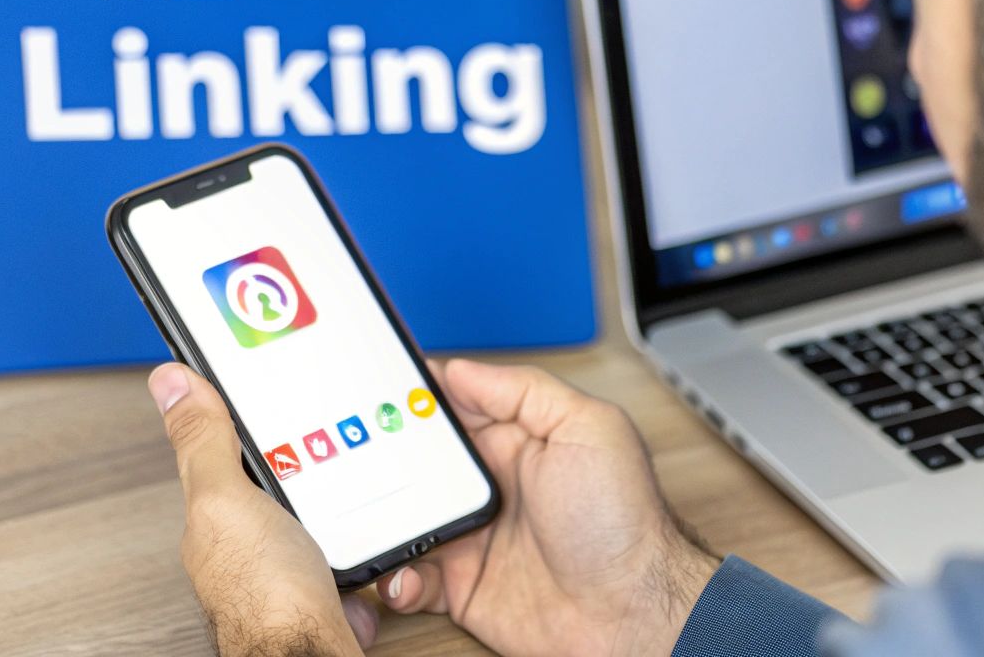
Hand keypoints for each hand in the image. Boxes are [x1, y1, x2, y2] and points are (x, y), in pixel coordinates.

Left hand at [148, 364, 376, 655]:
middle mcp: (247, 546)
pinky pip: (354, 555)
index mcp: (216, 515)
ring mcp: (288, 572)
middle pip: (280, 482)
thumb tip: (169, 383)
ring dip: (343, 506)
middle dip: (309, 463)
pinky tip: (370, 543)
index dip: (245, 417)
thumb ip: (204, 445)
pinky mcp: (329, 594)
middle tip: (332, 442)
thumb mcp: (225, 501)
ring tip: (360, 488)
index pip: (225, 449)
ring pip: (322, 517)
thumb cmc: (267, 602)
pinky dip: (366, 551)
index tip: (267, 385)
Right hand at [373, 359, 719, 656]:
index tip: (374, 390)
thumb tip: (461, 369)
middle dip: (382, 457)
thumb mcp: (587, 428)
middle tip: (351, 455)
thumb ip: (523, 391)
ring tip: (368, 516)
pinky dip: (395, 576)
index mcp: (516, 442)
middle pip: (416, 464)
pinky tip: (404, 569)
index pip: (452, 410)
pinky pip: (411, 578)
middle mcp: (490, 487)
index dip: (413, 401)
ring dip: (381, 517)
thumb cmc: (625, 521)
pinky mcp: (463, 588)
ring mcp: (474, 538)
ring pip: (404, 519)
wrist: (632, 613)